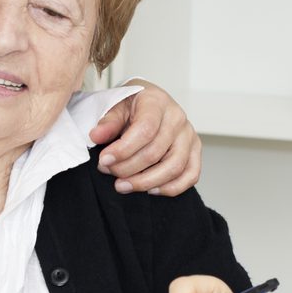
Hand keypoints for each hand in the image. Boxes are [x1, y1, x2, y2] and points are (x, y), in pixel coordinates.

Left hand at [89, 79, 200, 195]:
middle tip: (107, 171)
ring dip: (146, 182)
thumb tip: (96, 136)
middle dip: (127, 168)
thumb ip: (108, 122)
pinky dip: (170, 188)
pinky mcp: (195, 151)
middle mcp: (178, 118)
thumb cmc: (133, 105)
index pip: (145, 130)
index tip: (104, 160)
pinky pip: (190, 175)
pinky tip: (150, 190)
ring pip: (174, 167)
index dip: (123, 150)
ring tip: (122, 185)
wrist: (150, 103)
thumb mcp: (116, 106)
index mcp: (157, 102)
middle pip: (156, 152)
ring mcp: (189, 136)